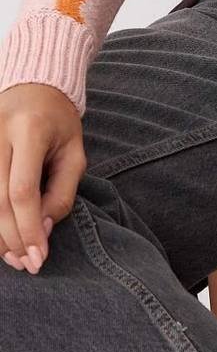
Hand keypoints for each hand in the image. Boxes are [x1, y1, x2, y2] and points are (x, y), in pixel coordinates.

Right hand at [0, 82, 86, 274]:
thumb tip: (44, 230)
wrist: (33, 87)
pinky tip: (3, 237)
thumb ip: (62, 191)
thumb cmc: (58, 122)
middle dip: (13, 238)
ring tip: (16, 256)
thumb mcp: (74, 151)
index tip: (40, 257)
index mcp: (29, 130)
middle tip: (29, 264)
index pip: (22, 190)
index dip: (29, 228)